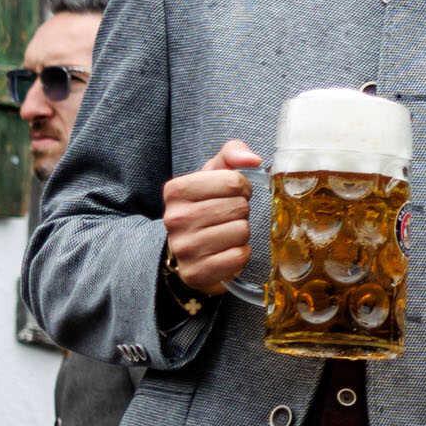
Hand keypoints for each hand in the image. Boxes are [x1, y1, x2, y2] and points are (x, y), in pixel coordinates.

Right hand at [162, 141, 264, 296]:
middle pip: (238, 207)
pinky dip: (241, 254)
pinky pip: (239, 257)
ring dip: (242, 233)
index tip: (234, 194)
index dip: (242, 187)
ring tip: (227, 232)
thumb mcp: (215, 173)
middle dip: (242, 211)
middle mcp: (174, 218)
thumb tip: (251, 160)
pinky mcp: (196, 272)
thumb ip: (233, 153)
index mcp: (176, 190)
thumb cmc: (208, 204)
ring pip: (241, 232)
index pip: (233, 181)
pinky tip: (227, 250)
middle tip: (230, 215)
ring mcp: (184, 248)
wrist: (191, 248)